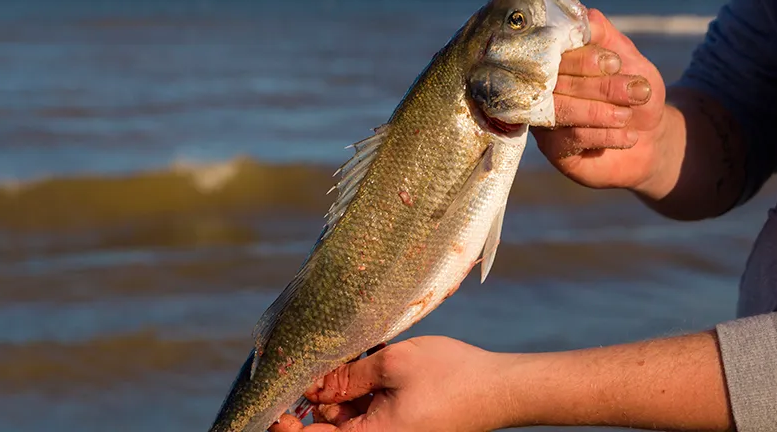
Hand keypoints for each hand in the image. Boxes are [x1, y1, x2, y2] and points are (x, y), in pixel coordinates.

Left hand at [268, 337, 504, 431]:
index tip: (275, 397)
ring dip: (342, 387)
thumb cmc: (452, 377)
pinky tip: (367, 358)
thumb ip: (348, 375)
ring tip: (347, 352)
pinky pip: (370, 408)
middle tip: (312, 358)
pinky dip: (362, 387)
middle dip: (316, 394)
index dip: (286, 421)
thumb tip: (314, 383)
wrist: (501, 388)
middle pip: (328, 425)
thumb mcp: (393, 364)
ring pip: (348, 414)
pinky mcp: (403, 423)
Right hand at [533, 8, 672, 195]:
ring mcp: (545, 120)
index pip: (553, 53)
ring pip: (560, 109)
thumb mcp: (627, 58)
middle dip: (600, 86)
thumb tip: (580, 16)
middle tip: (636, 91)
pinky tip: (628, 136)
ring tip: (628, 115)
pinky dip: (604, 135)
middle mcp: (542, 88)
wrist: (651, 139)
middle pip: (556, 82)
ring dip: (600, 111)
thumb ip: (603, 34)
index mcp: (556, 61)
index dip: (583, 57)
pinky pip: (571, 138)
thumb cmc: (635, 94)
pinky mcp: (554, 150)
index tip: (616, 62)